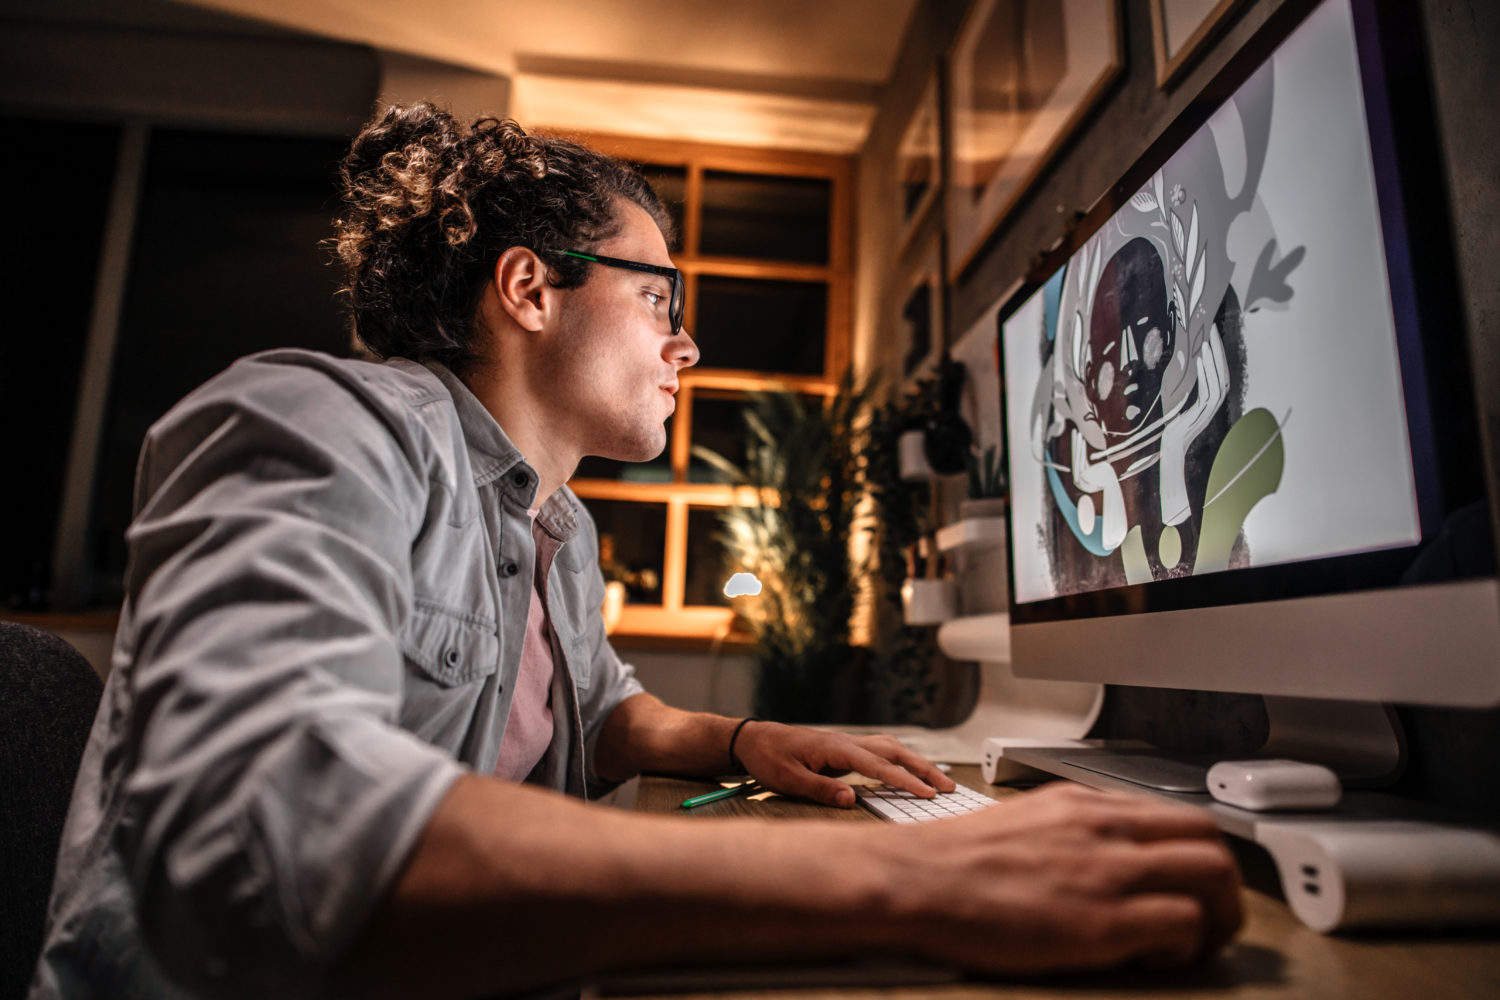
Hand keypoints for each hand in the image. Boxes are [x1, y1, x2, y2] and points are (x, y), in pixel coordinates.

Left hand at [731, 721, 955, 806]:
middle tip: (948, 787)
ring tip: (937, 780)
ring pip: (890, 748)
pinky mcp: (844, 748)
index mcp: (836, 748)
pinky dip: (900, 759)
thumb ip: (821, 789)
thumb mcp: (788, 779)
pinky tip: (908, 770)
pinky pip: (880, 751)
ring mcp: (847, 742)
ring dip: (915, 762)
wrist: (753, 739)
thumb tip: (852, 800)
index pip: (880, 766)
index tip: (928, 793)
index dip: (906, 781)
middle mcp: (847, 741)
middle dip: (923, 769)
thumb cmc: (768, 758)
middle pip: (895, 752)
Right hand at [890, 782, 1242, 971]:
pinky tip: (1155, 957)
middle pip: (1207, 837)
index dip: (1195, 853)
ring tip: (1195, 943)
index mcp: (1083, 803)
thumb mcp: (1023, 823)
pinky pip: (1182, 923)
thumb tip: (1098, 857)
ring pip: (1212, 874)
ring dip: (1219, 915)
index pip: (1174, 813)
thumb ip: (1068, 832)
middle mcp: (1104, 826)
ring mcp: (1107, 869)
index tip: (1192, 881)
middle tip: (1211, 917)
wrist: (914, 881)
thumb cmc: (952, 864)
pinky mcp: (1103, 920)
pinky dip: (1185, 945)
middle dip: (1224, 883)